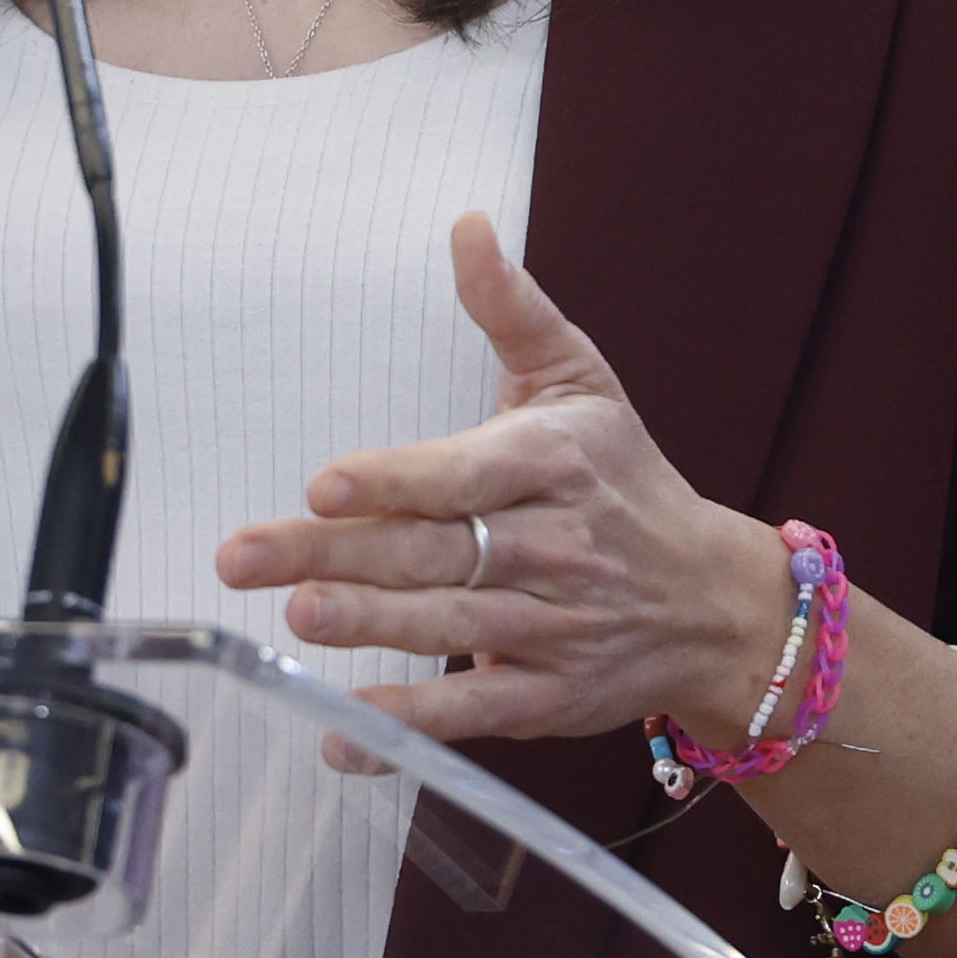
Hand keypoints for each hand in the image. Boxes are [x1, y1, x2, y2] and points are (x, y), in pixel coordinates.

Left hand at [210, 215, 795, 745]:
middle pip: (432, 551)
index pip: (466, 476)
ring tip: (294, 616)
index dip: (394, 481)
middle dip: (333, 556)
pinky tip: (342, 732)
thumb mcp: (581, 380)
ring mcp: (554, 629)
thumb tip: (467, 226)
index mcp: (555, 464)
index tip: (323, 486)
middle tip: (243, 558)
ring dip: (369, 628)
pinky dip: (407, 726)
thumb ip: (512, 309)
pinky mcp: (548, 699)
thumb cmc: (624, 478)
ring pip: (450, 626)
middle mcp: (556, 548)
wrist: (713, 600)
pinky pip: (472, 712)